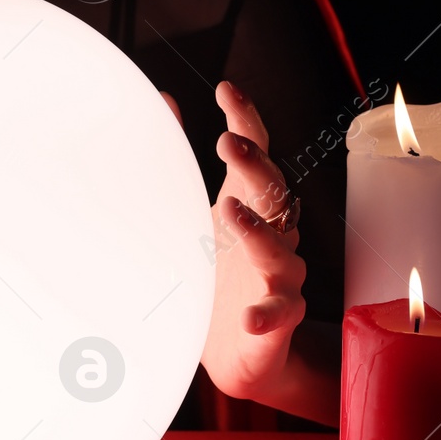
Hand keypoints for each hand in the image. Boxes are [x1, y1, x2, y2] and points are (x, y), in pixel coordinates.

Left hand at [170, 81, 307, 402]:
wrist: (239, 349)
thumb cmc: (216, 274)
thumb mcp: (192, 213)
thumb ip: (176, 159)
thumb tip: (161, 99)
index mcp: (248, 204)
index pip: (257, 152)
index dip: (248, 119)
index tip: (227, 90)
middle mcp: (271, 234)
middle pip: (274, 193)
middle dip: (254, 166)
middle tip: (227, 142)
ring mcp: (278, 275)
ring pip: (279, 248)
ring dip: (256, 230)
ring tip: (228, 211)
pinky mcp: (277, 317)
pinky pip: (278, 312)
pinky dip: (266, 313)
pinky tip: (248, 316)